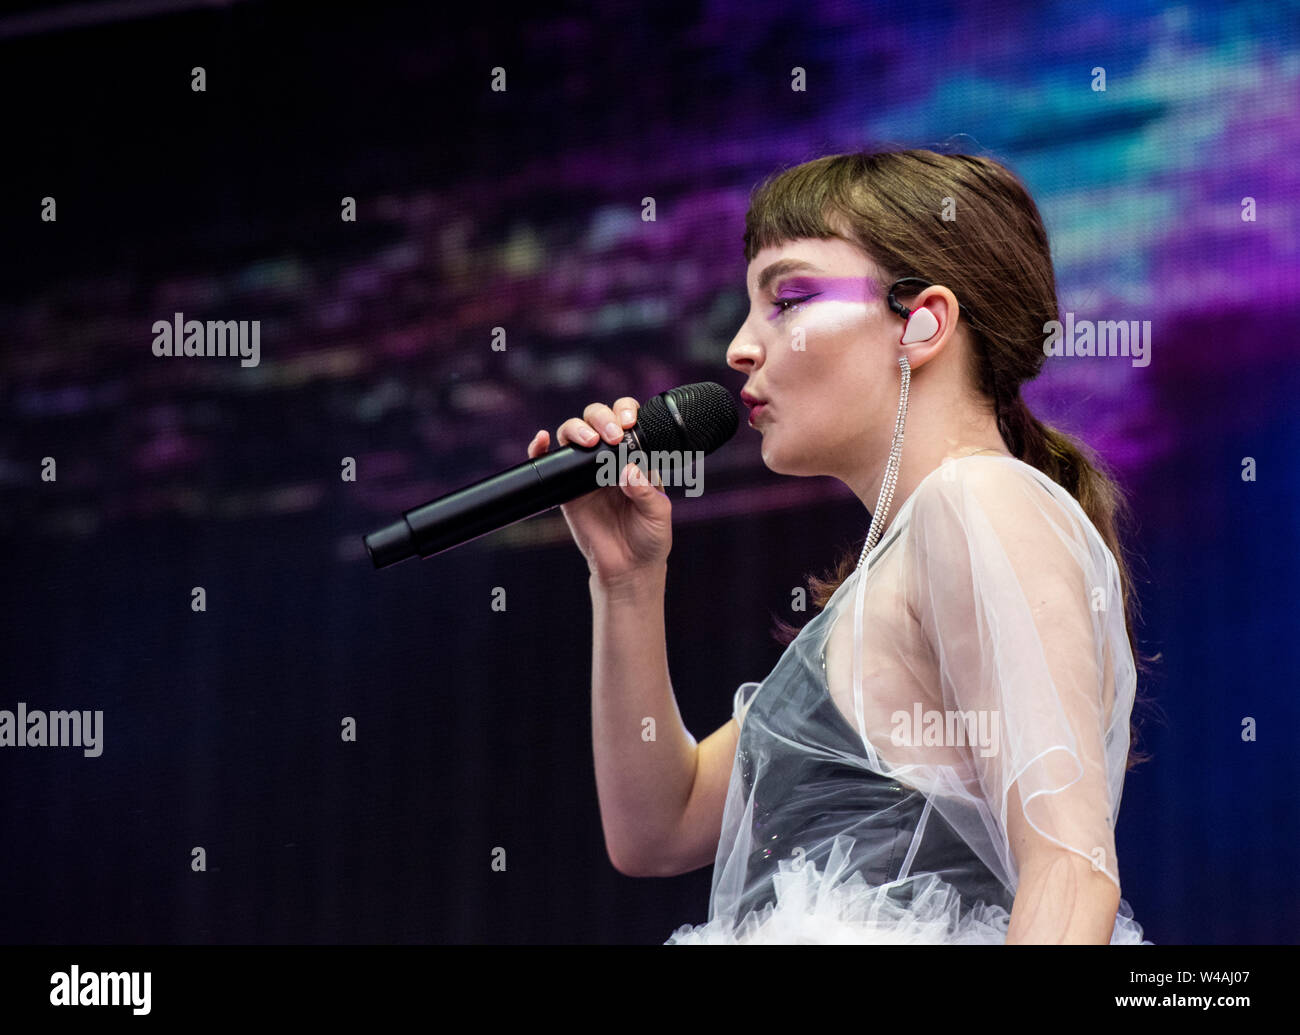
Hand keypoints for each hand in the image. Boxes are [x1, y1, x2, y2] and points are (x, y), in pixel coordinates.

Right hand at [526, 397, 671, 581]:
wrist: (628, 568)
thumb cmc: (649, 538)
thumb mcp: (658, 513)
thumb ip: (646, 491)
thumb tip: (629, 470)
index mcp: (635, 457)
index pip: (626, 420)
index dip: (625, 412)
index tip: (629, 422)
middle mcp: (609, 459)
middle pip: (597, 418)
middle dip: (602, 417)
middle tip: (613, 436)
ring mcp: (585, 472)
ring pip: (573, 433)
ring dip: (578, 428)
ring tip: (590, 441)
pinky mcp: (565, 489)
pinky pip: (549, 462)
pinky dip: (541, 448)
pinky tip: (543, 440)